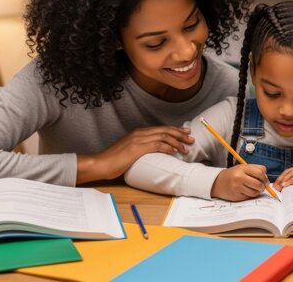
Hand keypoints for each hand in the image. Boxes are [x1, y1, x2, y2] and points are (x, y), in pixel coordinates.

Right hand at [76, 125, 193, 183]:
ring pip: (163, 137)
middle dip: (180, 134)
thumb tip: (154, 151)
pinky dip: (168, 147)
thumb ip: (141, 148)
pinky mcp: (137, 148)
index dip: (175, 130)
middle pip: (165, 130)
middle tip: (191, 138)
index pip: (161, 129)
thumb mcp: (130, 151)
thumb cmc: (114, 160)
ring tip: (187, 148)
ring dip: (177, 142)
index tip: (185, 133)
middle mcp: (140, 133)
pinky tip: (175, 151)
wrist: (100, 164)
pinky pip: (157, 145)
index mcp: (138, 132)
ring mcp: (138, 139)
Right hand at [211, 164, 269, 200]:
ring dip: (257, 191)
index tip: (265, 180)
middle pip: (259, 184)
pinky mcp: (236, 197)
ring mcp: (237, 188)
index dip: (265, 177)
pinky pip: (249, 197)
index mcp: (242, 169)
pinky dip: (250, 195)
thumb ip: (254, 169)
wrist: (217, 183)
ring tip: (254, 189)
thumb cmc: (233, 175)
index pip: (260, 172)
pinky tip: (246, 191)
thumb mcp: (242, 168)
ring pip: (255, 192)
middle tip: (262, 186)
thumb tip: (266, 177)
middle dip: (263, 186)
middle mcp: (239, 178)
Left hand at [273, 165, 292, 191]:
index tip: (277, 186)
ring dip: (283, 180)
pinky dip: (290, 180)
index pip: (290, 172)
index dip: (282, 178)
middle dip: (280, 179)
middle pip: (288, 171)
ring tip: (278, 187)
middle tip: (274, 187)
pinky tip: (285, 185)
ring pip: (291, 173)